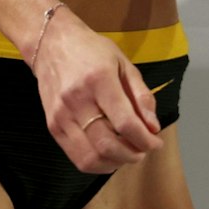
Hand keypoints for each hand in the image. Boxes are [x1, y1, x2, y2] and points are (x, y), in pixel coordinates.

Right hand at [29, 8, 163, 172]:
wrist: (52, 44)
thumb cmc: (92, 51)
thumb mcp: (124, 63)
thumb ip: (141, 95)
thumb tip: (153, 127)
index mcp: (99, 80)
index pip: (125, 122)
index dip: (145, 139)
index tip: (156, 143)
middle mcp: (77, 100)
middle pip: (107, 144)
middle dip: (132, 154)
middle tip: (144, 150)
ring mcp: (61, 116)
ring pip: (90, 157)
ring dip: (115, 163)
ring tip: (128, 154)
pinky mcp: (52, 126)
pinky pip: (76, 157)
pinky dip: (97, 163)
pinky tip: (109, 155)